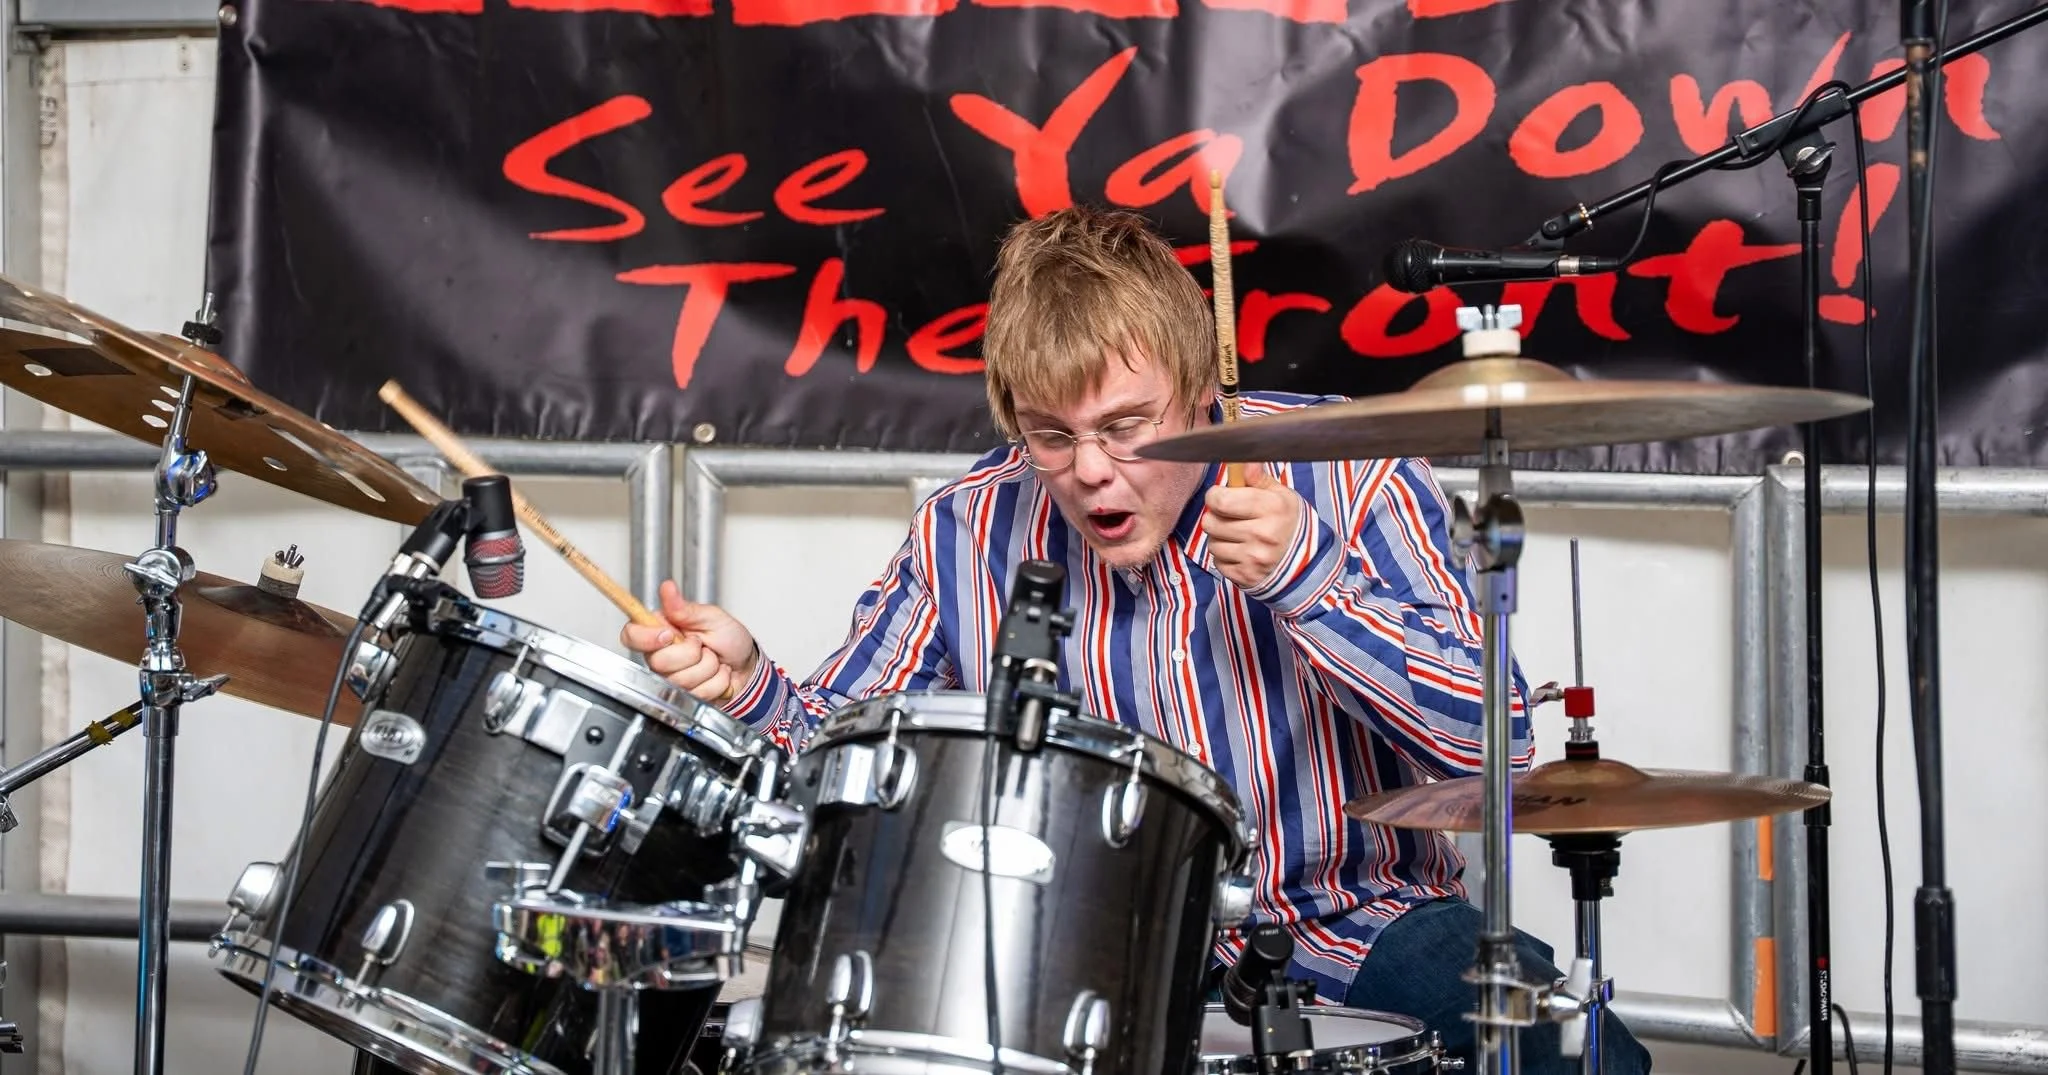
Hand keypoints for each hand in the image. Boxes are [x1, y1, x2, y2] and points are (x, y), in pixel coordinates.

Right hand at [620, 579, 759, 704]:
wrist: (746, 664)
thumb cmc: (728, 637)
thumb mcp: (711, 616)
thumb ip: (685, 608)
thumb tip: (667, 589)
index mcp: (660, 631)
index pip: (631, 635)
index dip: (646, 638)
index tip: (668, 635)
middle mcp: (660, 656)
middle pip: (660, 662)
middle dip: (693, 654)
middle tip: (704, 645)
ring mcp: (672, 678)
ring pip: (682, 680)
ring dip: (709, 668)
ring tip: (713, 658)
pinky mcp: (686, 696)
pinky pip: (699, 693)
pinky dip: (717, 682)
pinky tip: (718, 673)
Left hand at [1203, 465, 1306, 591]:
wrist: (1305, 561)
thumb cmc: (1287, 522)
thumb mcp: (1280, 495)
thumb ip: (1258, 478)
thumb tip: (1243, 462)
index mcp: (1271, 508)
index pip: (1221, 500)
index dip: (1214, 496)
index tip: (1220, 496)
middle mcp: (1262, 534)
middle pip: (1211, 522)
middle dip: (1216, 517)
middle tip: (1229, 517)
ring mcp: (1254, 558)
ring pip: (1212, 544)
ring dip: (1220, 539)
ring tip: (1237, 536)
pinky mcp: (1246, 576)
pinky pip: (1218, 563)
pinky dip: (1225, 558)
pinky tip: (1240, 552)